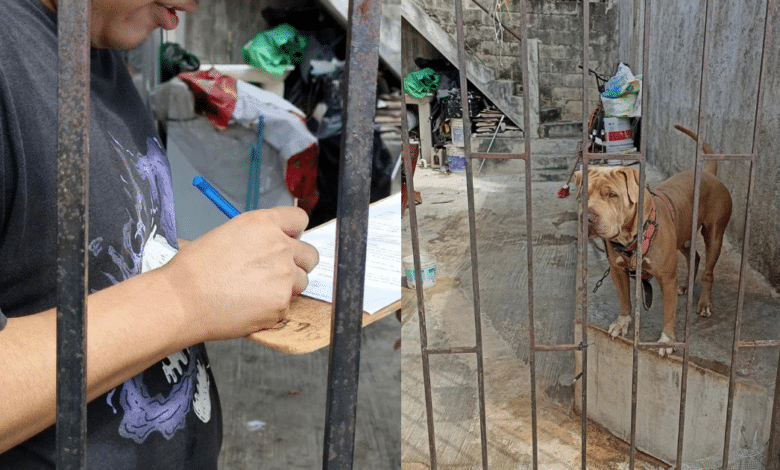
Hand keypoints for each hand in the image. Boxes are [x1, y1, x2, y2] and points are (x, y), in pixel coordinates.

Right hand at [159, 206, 318, 341]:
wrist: (183, 300)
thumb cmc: (194, 269)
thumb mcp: (226, 234)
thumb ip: (256, 236)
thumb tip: (268, 245)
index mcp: (264, 224)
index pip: (299, 220)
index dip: (294, 232)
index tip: (289, 239)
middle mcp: (280, 246)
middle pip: (310, 254)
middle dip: (298, 262)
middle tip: (276, 271)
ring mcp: (284, 276)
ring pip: (302, 281)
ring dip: (287, 286)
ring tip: (257, 291)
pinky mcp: (281, 303)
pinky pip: (286, 305)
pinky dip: (272, 308)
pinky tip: (249, 306)